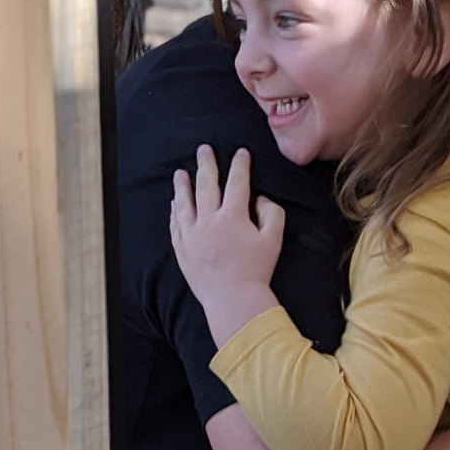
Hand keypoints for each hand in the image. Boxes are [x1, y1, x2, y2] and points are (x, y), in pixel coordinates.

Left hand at [171, 145, 284, 345]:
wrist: (233, 300)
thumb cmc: (257, 271)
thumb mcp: (274, 240)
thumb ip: (272, 213)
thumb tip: (260, 199)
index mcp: (233, 216)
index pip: (237, 182)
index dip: (240, 165)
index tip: (241, 153)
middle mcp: (209, 221)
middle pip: (206, 185)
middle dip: (206, 164)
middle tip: (204, 149)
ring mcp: (193, 235)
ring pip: (184, 204)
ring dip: (182, 186)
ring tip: (180, 172)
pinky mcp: (183, 250)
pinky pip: (176, 226)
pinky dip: (175, 213)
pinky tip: (174, 204)